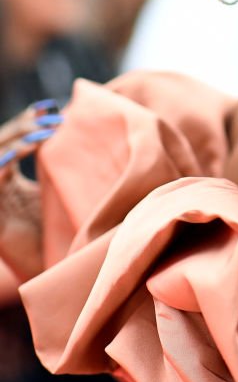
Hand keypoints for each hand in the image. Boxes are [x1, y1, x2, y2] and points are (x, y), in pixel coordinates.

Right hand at [0, 100, 63, 280]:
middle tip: (53, 116)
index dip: (27, 120)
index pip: (13, 140)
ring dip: (15, 140)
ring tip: (43, 133)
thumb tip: (85, 137)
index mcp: (12, 179)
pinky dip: (4, 162)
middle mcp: (0, 186)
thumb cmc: (59, 234)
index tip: (52, 106)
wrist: (53, 275)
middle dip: (24, 125)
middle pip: (2, 142)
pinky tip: (24, 154)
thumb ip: (63, 171)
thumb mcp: (60, 195)